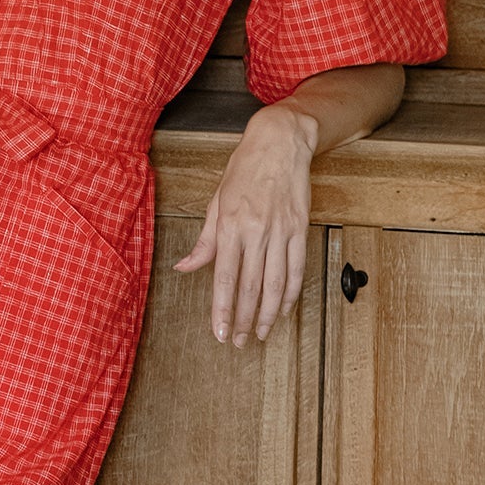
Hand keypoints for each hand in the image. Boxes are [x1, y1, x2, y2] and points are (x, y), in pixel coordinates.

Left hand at [175, 101, 316, 345]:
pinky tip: (284, 309)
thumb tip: (185, 267)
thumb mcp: (216, 201)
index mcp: (230, 225)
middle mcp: (255, 231)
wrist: (280, 142)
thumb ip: (204, 240)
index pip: (224, 278)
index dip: (223, 309)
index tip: (220, 331)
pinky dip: (291, 294)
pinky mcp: (299, 229)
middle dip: (245, 319)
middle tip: (239, 342)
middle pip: (251, 287)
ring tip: (262, 334)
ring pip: (276, 284)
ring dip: (269, 314)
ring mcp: (281, 231)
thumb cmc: (245, 169)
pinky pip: (297, 269)